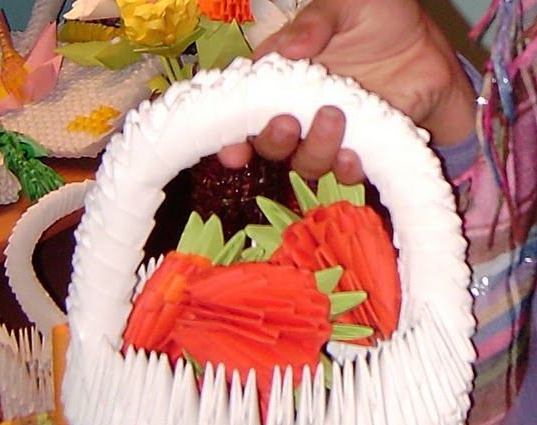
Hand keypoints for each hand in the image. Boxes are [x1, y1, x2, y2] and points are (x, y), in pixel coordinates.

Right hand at [219, 0, 475, 183]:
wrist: (428, 47)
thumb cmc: (378, 17)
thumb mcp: (345, 4)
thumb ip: (316, 21)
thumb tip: (290, 48)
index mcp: (281, 78)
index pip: (244, 110)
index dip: (231, 135)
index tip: (232, 150)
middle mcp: (298, 113)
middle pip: (271, 145)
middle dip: (273, 141)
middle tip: (288, 122)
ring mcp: (328, 137)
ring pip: (305, 163)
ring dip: (313, 150)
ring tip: (334, 117)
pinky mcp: (360, 151)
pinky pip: (344, 173)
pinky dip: (346, 169)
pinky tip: (354, 154)